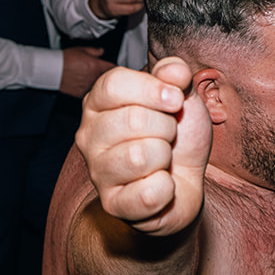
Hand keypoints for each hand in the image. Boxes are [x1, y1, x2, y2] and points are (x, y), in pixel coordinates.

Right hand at [59, 46, 113, 96]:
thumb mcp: (81, 50)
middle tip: (100, 72)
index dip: (113, 67)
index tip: (110, 67)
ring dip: (98, 84)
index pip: (113, 68)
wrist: (53, 70)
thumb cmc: (65, 60)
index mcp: (97, 66)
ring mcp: (89, 87)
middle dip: (106, 76)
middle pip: (107, 79)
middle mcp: (95, 78)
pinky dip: (90, 90)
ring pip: (100, 87)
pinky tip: (85, 85)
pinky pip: (91, 93)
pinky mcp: (82, 94)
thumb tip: (102, 51)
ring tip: (90, 78)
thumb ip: (95, 51)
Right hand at [75, 56, 211, 235]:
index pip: (114, 84)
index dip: (152, 89)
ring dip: (165, 157)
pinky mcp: (113, 203)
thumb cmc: (177, 136)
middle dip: (166, 127)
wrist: (186, 181)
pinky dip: (166, 188)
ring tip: (162, 159)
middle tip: (168, 136)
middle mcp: (89, 135)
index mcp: (99, 102)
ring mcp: (98, 171)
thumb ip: (175, 75)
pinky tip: (161, 183)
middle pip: (133, 119)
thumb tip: (174, 71)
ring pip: (139, 156)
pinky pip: (149, 193)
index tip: (175, 99)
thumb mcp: (180, 96)